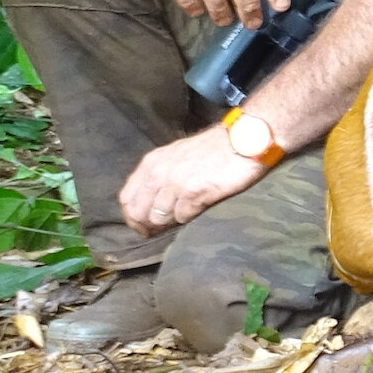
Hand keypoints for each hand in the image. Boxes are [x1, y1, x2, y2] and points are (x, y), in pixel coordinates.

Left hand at [120, 126, 267, 235]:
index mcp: (152, 163)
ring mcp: (175, 182)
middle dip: (148, 226)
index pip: (127, 199)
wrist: (245, 139)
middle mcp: (159, 172)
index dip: (133, 217)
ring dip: (170, 223)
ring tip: (185, 217)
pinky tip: (199, 211)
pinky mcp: (194, 192)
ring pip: (158, 218)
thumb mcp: (178, 156)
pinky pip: (182, 217)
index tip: (144, 227)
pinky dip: (189, 219)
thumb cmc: (215, 150)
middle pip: (138, 212)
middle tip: (162, 232)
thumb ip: (161, 177)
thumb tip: (153, 206)